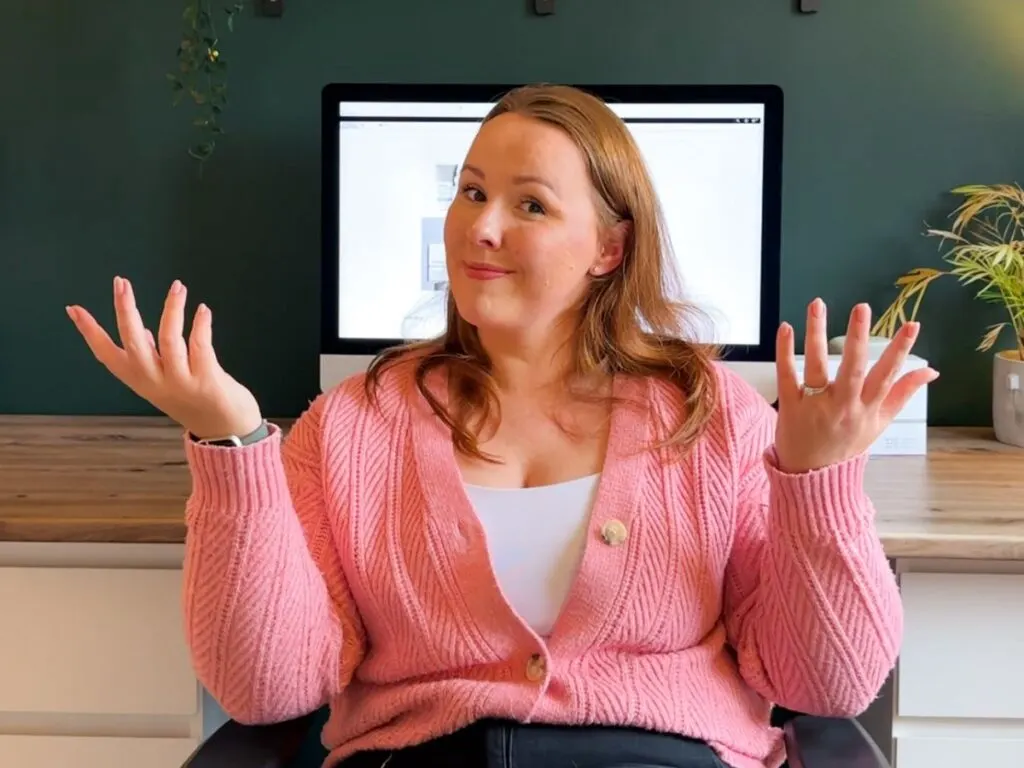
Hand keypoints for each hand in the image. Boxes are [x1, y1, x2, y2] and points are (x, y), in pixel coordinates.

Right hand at [66, 276, 262, 439]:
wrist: (226, 429)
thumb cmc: (195, 400)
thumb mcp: (164, 381)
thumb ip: (151, 357)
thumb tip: (139, 329)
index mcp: (140, 380)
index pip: (106, 354)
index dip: (90, 332)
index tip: (74, 308)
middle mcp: (155, 382)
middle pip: (133, 342)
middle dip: (125, 310)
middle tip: (121, 283)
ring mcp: (181, 382)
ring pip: (169, 340)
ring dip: (172, 310)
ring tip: (178, 287)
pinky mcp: (206, 380)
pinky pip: (200, 346)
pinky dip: (200, 325)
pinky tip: (203, 310)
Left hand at [774, 298, 938, 473]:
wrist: (812, 477)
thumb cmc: (847, 446)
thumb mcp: (879, 423)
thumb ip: (903, 394)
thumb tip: (932, 372)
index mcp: (868, 409)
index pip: (888, 375)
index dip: (901, 351)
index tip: (912, 325)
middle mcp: (844, 406)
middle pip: (853, 368)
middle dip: (858, 337)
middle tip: (862, 308)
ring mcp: (815, 406)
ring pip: (817, 366)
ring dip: (817, 333)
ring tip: (818, 304)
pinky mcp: (790, 406)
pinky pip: (787, 375)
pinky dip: (785, 352)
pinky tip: (787, 328)